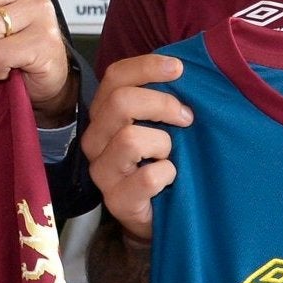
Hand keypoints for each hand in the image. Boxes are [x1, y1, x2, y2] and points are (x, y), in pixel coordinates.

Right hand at [77, 53, 192, 244]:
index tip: (179, 68)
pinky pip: (147, 177)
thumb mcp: (160, 123)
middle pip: (120, 102)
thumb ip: (162, 97)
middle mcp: (96, 139)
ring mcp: (103, 171)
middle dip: (161, 104)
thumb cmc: (161, 161)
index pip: (115, 77)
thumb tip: (183, 66)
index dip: (147, 67)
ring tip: (172, 155)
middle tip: (186, 118)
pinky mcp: (116, 201)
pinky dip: (168, 174)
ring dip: (163, 143)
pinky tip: (171, 178)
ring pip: (130, 139)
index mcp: (104, 114)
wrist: (158, 215)